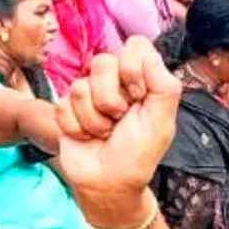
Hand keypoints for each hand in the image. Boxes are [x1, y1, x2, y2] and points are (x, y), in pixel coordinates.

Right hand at [56, 38, 182, 208]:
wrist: (108, 184)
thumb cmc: (137, 155)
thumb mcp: (161, 124)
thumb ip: (165, 88)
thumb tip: (150, 56)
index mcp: (141, 77)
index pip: (135, 45)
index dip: (133, 68)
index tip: (138, 96)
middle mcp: (114, 80)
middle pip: (103, 62)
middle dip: (111, 100)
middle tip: (119, 119)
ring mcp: (87, 92)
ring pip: (80, 87)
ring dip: (94, 120)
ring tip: (104, 132)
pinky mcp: (65, 108)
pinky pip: (63, 106)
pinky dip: (77, 129)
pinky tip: (86, 137)